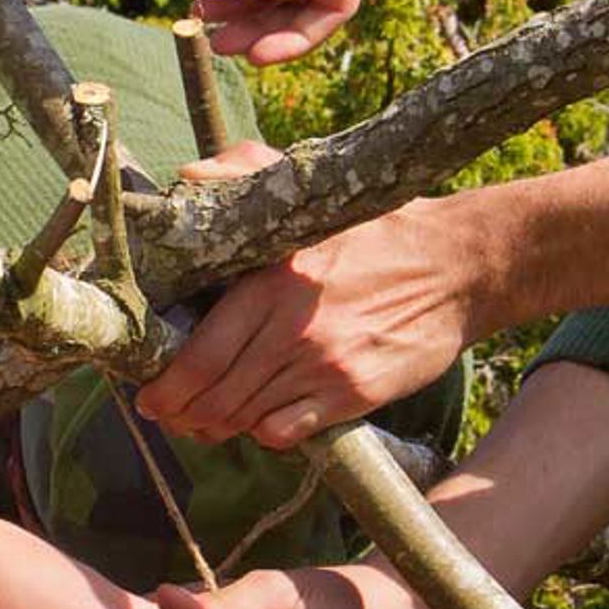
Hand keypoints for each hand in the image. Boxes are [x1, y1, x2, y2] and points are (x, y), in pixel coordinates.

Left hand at [136, 176, 491, 446]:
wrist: (459, 265)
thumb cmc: (377, 229)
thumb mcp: (310, 190)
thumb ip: (242, 175)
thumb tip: (188, 178)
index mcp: (271, 279)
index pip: (199, 352)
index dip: (165, 385)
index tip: (149, 394)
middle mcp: (293, 327)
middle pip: (215, 395)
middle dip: (182, 413)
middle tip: (170, 416)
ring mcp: (325, 364)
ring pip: (246, 418)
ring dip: (218, 427)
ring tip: (206, 423)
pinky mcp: (355, 393)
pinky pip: (289, 431)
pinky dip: (265, 433)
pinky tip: (263, 420)